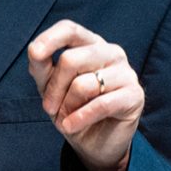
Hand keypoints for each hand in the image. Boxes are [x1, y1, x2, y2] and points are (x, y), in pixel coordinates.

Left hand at [27, 20, 144, 170]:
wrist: (94, 142)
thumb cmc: (70, 106)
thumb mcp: (49, 84)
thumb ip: (41, 64)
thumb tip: (35, 50)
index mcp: (89, 43)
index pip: (69, 29)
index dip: (50, 38)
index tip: (35, 54)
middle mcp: (110, 51)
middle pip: (71, 59)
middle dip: (54, 88)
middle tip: (49, 108)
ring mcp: (126, 72)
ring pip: (83, 84)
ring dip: (67, 106)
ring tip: (65, 117)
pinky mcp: (135, 95)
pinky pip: (101, 104)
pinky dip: (80, 118)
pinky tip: (70, 126)